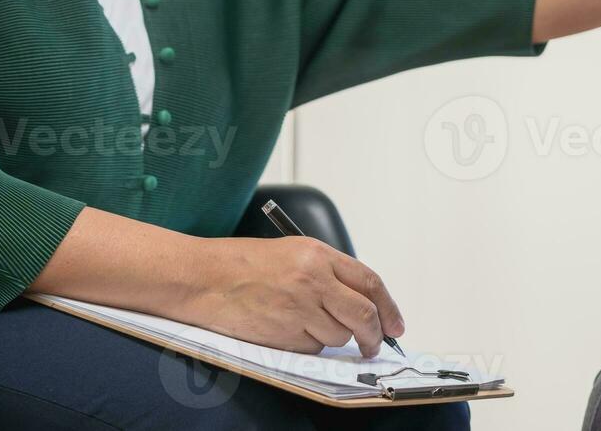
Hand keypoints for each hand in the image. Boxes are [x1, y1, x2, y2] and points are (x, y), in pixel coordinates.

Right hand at [187, 236, 404, 357]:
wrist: (205, 278)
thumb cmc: (243, 263)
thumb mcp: (295, 252)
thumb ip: (329, 272)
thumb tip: (360, 299)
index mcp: (319, 255)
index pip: (370, 282)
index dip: (389, 307)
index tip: (395, 323)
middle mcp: (314, 281)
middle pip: (364, 315)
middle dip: (375, 335)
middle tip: (374, 344)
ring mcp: (299, 309)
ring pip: (338, 337)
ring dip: (334, 338)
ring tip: (309, 324)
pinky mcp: (284, 335)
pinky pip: (312, 349)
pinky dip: (309, 345)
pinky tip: (290, 330)